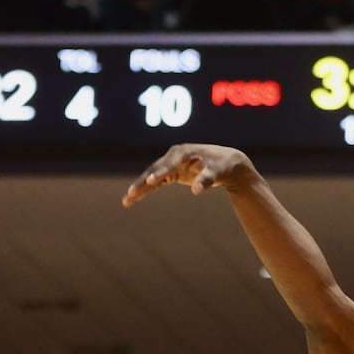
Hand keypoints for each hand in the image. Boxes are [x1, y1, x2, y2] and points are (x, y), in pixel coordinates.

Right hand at [122, 144, 252, 206]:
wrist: (226, 163)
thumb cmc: (222, 166)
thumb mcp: (217, 173)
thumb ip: (206, 180)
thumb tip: (197, 191)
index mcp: (183, 152)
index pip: (169, 163)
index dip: (159, 173)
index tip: (150, 181)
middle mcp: (173, 156)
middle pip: (154, 170)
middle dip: (142, 182)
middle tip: (130, 194)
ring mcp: (171, 164)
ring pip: (151, 176)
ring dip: (140, 188)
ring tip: (126, 201)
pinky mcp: (171, 172)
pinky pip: (156, 182)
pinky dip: (146, 190)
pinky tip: (135, 199)